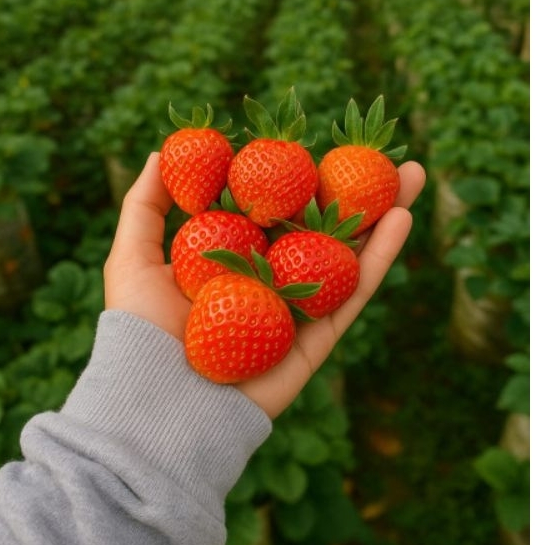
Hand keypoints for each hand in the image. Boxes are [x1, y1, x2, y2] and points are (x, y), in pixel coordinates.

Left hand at [104, 151, 425, 417]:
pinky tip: (401, 220)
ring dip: (382, 215)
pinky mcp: (316, 339)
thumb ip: (146, 206)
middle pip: (320, 227)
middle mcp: (270, 281)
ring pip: (346, 255)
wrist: (158, 399)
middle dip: (354, 191)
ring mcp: (297, 310)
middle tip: (382, 156)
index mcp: (233, 259)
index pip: (273, 209)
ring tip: (412, 175)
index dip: (298, 178)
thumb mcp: (132, 256)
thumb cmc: (140, 328)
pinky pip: (353, 294)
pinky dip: (379, 259)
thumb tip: (162, 153)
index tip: (319, 144)